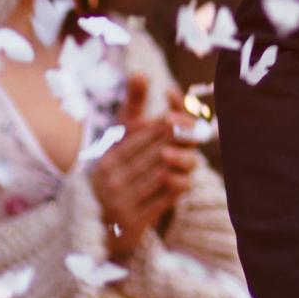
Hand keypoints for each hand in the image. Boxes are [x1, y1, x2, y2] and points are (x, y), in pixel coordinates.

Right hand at [90, 71, 196, 261]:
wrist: (99, 225)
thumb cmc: (116, 171)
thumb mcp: (120, 141)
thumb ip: (132, 106)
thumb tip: (140, 72)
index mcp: (108, 158)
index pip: (143, 137)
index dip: (167, 126)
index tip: (185, 117)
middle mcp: (112, 179)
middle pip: (155, 154)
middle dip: (178, 143)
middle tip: (199, 131)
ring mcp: (121, 202)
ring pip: (162, 175)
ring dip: (181, 165)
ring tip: (194, 155)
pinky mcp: (133, 222)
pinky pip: (163, 201)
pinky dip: (176, 188)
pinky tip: (185, 179)